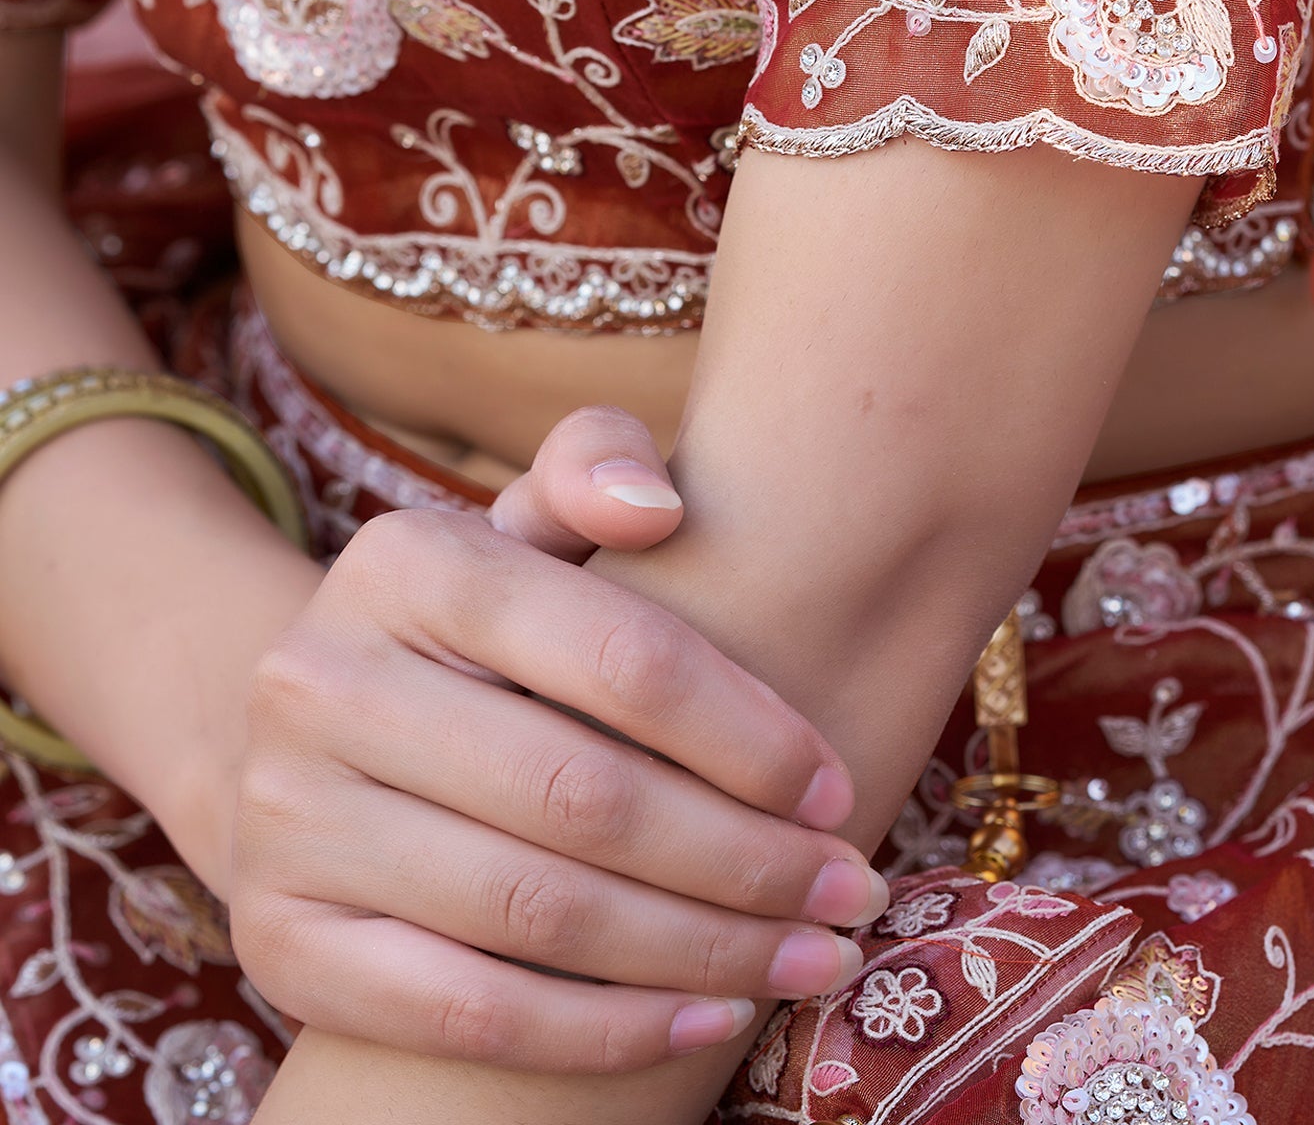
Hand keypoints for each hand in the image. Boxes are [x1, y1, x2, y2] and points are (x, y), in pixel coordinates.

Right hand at [231, 406, 885, 1073]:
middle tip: (848, 893)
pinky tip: (707, 1018)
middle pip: (586, 797)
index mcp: (404, 560)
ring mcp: (291, 820)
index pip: (619, 653)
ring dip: (700, 952)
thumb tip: (659, 506)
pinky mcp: (283, 943)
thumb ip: (595, 464)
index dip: (746, 733)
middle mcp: (325, 683)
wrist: (313, 736)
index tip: (834, 786)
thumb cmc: (481, 626)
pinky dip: (602, 1032)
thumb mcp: (527, 524)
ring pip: (539, 914)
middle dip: (745, 859)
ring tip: (811, 960)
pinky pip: (466, 1014)